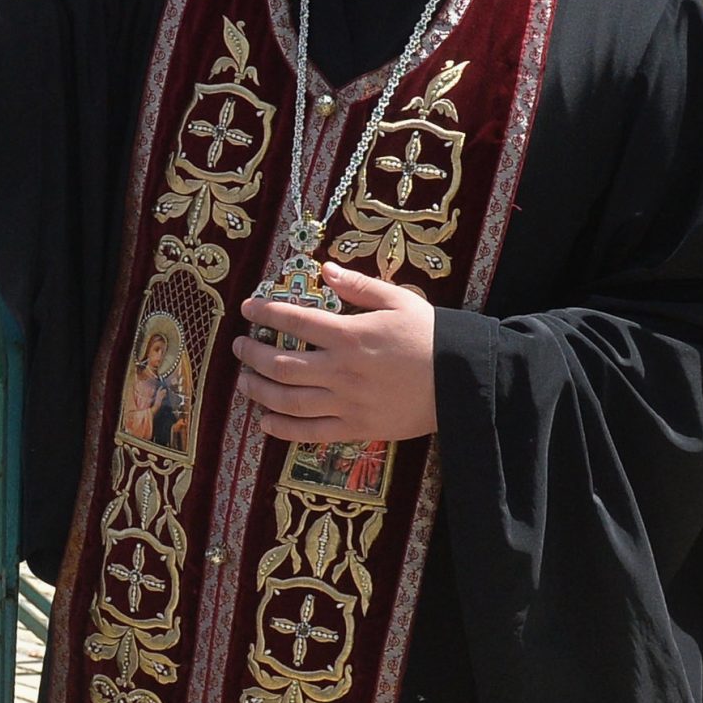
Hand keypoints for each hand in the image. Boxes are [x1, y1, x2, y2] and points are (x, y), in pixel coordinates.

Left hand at [231, 263, 436, 442]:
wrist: (464, 381)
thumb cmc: (430, 336)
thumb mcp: (398, 300)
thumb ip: (359, 285)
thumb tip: (325, 270)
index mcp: (349, 335)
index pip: (294, 320)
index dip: (264, 313)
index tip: (247, 309)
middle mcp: (341, 370)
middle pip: (280, 364)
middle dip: (251, 354)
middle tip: (238, 346)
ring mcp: (347, 403)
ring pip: (288, 400)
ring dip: (258, 390)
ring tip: (243, 380)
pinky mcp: (357, 428)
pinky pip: (310, 432)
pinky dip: (282, 428)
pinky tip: (264, 421)